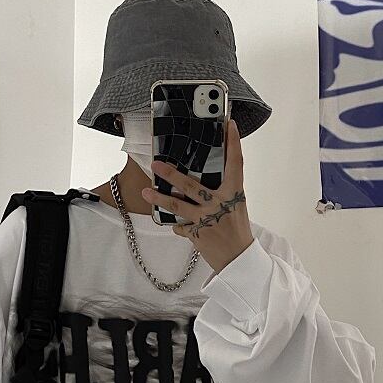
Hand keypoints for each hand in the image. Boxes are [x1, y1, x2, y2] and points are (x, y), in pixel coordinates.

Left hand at [141, 117, 253, 273]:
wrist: (237, 258)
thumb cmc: (236, 228)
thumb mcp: (235, 205)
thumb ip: (222, 189)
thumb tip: (203, 172)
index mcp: (234, 194)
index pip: (236, 164)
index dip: (234, 143)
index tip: (229, 124)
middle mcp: (220, 205)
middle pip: (192, 186)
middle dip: (172, 174)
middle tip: (156, 164)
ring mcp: (207, 220)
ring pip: (178, 207)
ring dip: (160, 199)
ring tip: (145, 192)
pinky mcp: (197, 235)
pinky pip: (179, 226)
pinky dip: (176, 224)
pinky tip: (175, 223)